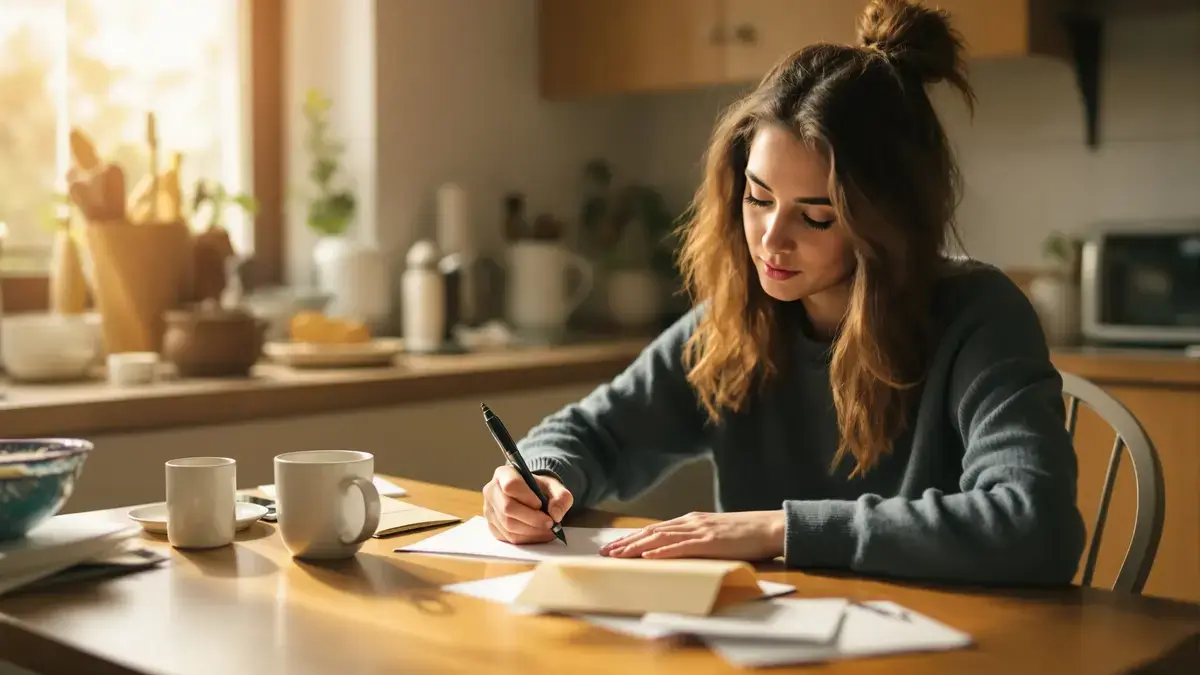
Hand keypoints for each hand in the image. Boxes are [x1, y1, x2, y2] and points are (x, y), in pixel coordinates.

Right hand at [482, 466, 572, 543]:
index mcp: (504, 474)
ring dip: (532, 531)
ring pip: (508, 526)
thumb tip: (555, 515)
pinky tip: (538, 534)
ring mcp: (489, 510)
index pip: (511, 485)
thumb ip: (561, 497)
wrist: (531, 497)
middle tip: (550, 523)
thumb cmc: (540, 489)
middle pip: (508, 509)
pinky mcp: (492, 527)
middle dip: (532, 519)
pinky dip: (527, 539)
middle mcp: (492, 491)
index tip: (540, 504)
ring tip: (548, 530)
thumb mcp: (555, 487)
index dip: (527, 497)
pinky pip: (508, 537)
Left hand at [600, 511, 785, 560]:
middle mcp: (691, 522)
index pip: (655, 530)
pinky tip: (648, 555)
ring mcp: (699, 530)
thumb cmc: (746, 533)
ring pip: (660, 538)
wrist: (769, 526)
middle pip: (651, 532)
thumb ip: (698, 539)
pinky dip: (662, 551)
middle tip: (605, 553)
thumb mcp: (716, 534)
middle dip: (626, 543)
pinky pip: (680, 547)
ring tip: (618, 555)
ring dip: (636, 547)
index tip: (614, 547)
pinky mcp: (709, 541)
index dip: (632, 538)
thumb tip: (681, 551)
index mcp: (691, 521)